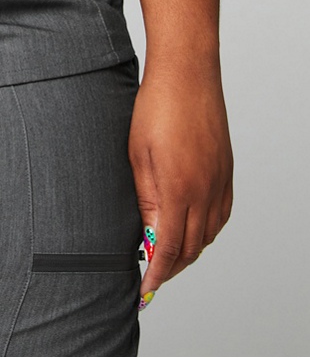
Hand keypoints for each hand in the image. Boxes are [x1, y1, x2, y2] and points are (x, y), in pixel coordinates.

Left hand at [130, 57, 232, 305]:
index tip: (144, 290)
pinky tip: (192, 227)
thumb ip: (145, 199)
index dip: (157, 274)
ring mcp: (220, 181)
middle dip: (171, 267)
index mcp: (179, 189)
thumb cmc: (155, 106)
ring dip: (189, 250)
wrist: (187, 73)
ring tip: (167, 254)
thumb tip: (149, 234)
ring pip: (209, 234)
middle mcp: (205, 191)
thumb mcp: (137, 154)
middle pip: (192, 248)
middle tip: (151, 274)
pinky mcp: (227, 171)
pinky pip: (221, 215)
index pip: (169, 249)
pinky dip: (207, 230)